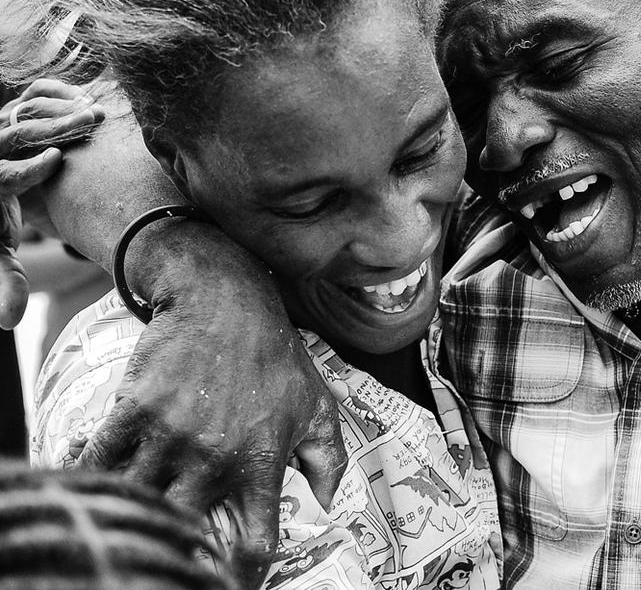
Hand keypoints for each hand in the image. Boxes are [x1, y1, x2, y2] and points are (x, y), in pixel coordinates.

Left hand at [0, 80, 104, 327]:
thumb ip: (6, 285)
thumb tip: (8, 323)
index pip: (3, 174)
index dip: (27, 166)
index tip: (57, 159)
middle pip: (13, 132)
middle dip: (51, 127)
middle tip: (91, 120)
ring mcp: (1, 132)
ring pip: (25, 112)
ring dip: (62, 110)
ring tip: (97, 110)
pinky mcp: (15, 119)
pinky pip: (33, 100)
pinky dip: (58, 98)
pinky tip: (89, 102)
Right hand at [76, 224, 346, 586]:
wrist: (224, 300)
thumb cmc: (276, 357)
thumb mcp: (317, 406)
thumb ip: (328, 460)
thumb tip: (326, 504)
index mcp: (262, 464)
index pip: (256, 545)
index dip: (242, 575)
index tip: (231, 580)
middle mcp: (215, 458)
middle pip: (184, 532)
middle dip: (178, 543)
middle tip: (177, 537)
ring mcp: (171, 437)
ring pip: (139, 502)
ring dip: (135, 509)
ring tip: (138, 507)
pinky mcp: (133, 413)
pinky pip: (99, 465)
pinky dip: (91, 478)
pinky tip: (96, 481)